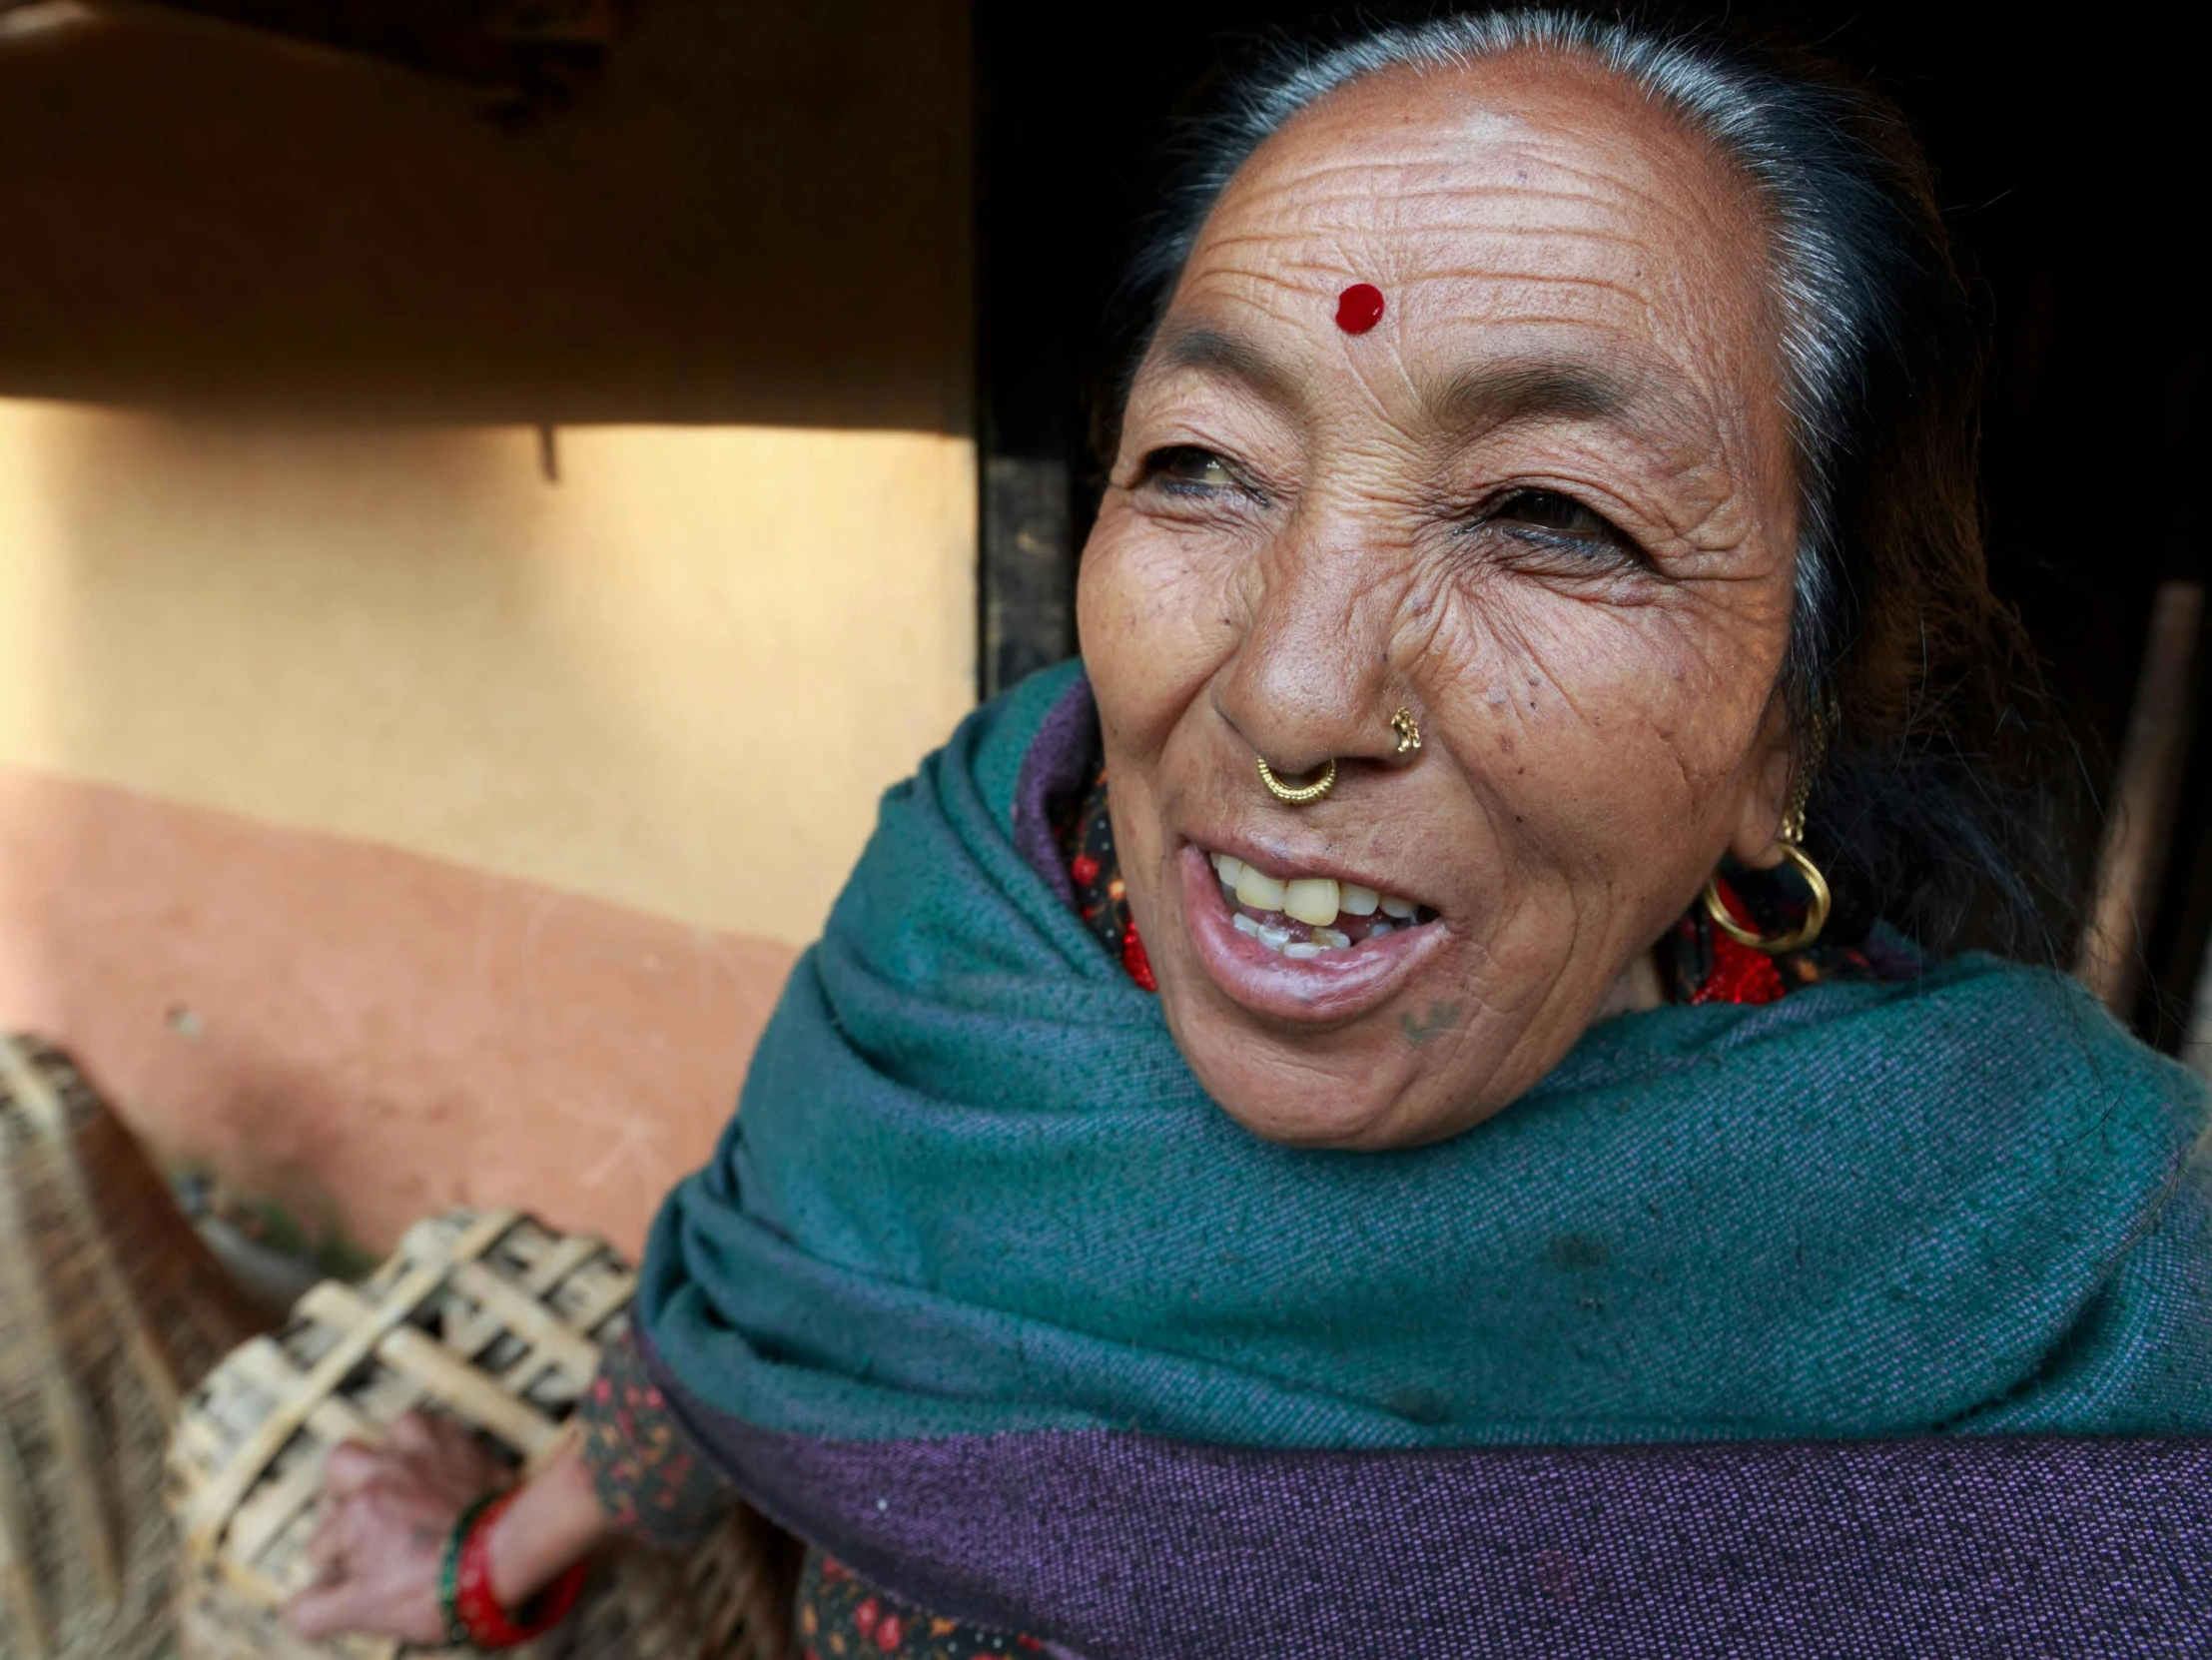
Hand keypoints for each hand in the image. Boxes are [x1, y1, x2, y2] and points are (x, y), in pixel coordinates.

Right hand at [284, 1412, 508, 1642]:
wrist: (510, 1552)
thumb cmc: (439, 1587)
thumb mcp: (367, 1613)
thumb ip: (317, 1611)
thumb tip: (291, 1606)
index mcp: (354, 1520)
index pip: (321, 1546)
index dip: (337, 1569)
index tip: (361, 1581)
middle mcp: (381, 1478)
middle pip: (339, 1467)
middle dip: (344, 1493)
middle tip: (367, 1520)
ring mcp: (423, 1456)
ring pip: (387, 1434)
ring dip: (388, 1456)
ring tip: (399, 1482)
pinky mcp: (460, 1444)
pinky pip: (432, 1422)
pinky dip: (429, 1438)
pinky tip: (435, 1459)